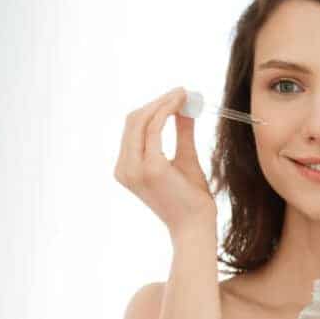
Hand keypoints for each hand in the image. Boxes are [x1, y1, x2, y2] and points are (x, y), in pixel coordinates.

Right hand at [113, 88, 216, 239]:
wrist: (195, 227)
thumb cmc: (191, 200)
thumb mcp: (184, 159)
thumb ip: (182, 133)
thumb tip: (185, 107)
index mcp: (126, 168)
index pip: (133, 127)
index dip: (153, 107)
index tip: (176, 96)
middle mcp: (124, 168)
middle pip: (133, 120)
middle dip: (159, 101)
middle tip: (183, 92)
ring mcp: (135, 168)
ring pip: (142, 120)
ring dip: (164, 102)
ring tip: (185, 95)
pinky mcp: (151, 167)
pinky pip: (155, 128)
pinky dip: (168, 111)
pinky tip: (183, 104)